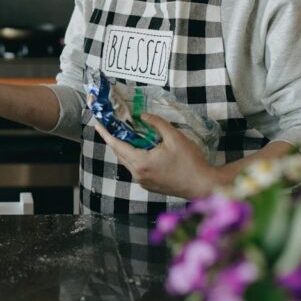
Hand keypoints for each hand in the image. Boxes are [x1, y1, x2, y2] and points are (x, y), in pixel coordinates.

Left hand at [93, 113, 225, 199]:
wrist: (202, 185)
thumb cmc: (190, 161)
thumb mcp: (175, 137)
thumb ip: (157, 123)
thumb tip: (142, 116)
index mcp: (141, 162)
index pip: (117, 145)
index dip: (106, 134)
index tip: (98, 124)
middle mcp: (138, 174)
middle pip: (120, 154)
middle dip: (113, 139)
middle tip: (109, 126)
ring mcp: (143, 182)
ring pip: (127, 162)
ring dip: (124, 148)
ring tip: (124, 135)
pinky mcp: (149, 185)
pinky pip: (136, 169)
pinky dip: (134, 157)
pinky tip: (140, 148)